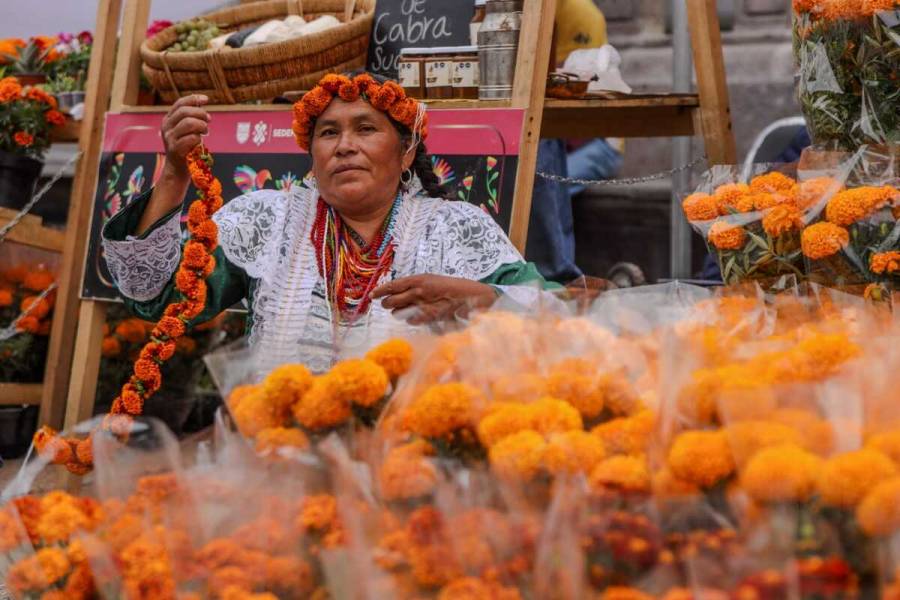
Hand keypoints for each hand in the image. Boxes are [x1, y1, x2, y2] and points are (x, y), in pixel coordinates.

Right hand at [161, 94, 209, 174]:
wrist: (177, 169)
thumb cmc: (185, 148)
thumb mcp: (185, 130)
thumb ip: (191, 118)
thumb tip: (202, 106)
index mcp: (168, 119)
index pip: (180, 104)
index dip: (193, 99)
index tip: (206, 99)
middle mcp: (166, 127)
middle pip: (185, 111)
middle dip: (201, 114)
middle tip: (209, 120)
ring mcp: (169, 138)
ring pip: (188, 123)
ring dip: (202, 126)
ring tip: (205, 131)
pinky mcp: (175, 149)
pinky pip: (192, 138)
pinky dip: (199, 139)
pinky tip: (200, 142)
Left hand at [372, 274, 497, 324]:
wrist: (470, 296)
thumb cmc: (450, 288)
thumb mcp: (430, 282)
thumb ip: (415, 287)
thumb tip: (398, 294)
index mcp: (418, 279)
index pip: (393, 285)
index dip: (380, 291)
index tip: (372, 295)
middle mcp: (418, 290)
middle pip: (392, 300)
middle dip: (389, 304)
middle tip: (389, 305)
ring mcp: (424, 304)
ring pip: (399, 312)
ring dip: (399, 312)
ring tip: (405, 310)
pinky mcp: (429, 316)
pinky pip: (412, 321)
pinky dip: (412, 320)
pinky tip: (418, 317)